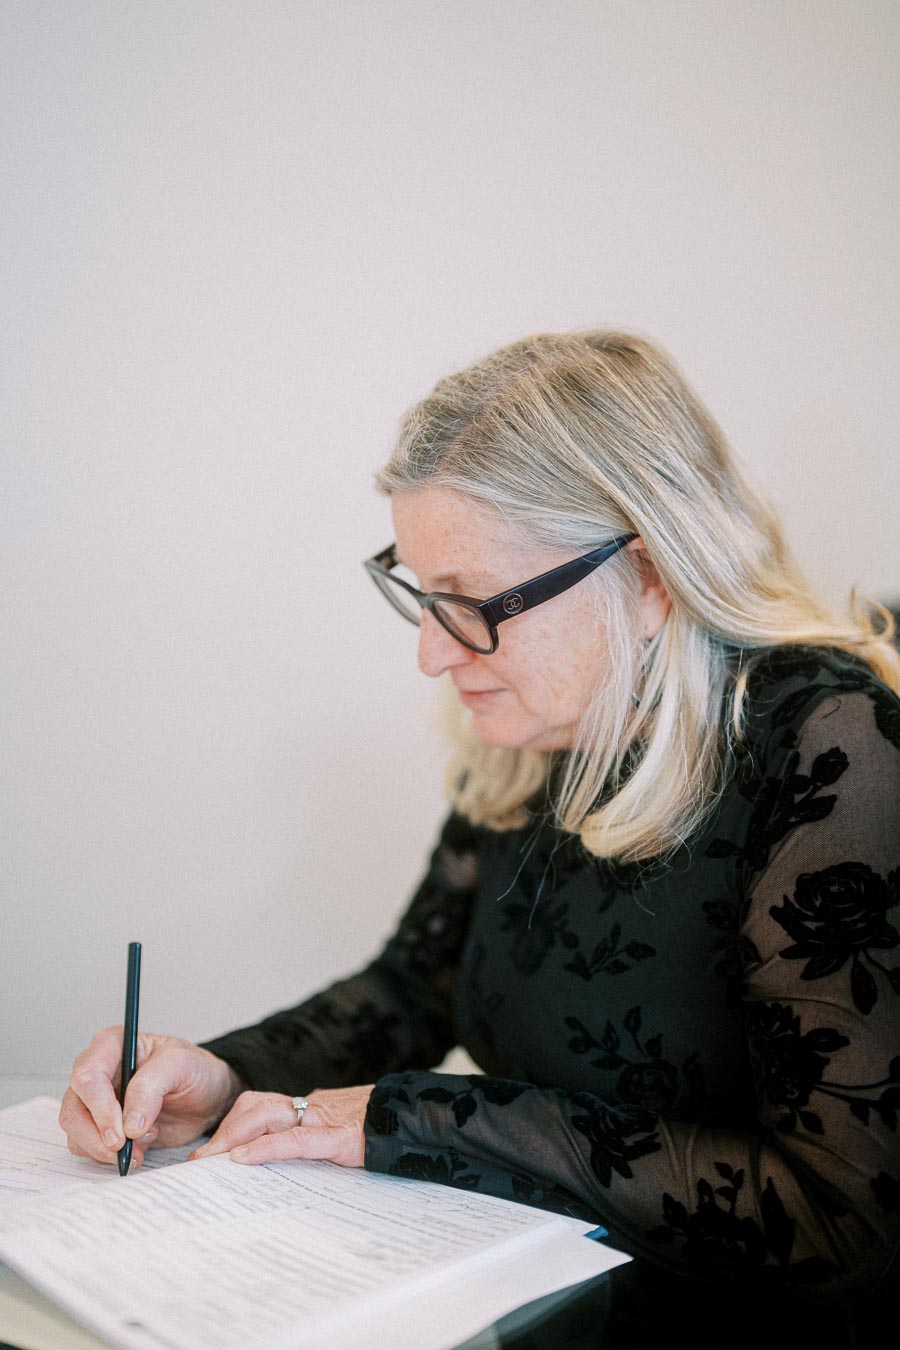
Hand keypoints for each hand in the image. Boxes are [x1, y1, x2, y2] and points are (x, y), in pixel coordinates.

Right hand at [59, 1026, 242, 1168]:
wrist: (207, 1097)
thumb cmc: (195, 1070)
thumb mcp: (182, 1065)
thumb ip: (152, 1087)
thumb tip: (129, 1123)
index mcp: (112, 1045)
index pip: (88, 1075)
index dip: (99, 1106)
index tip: (121, 1132)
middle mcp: (99, 1072)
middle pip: (74, 1108)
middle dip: (98, 1135)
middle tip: (125, 1149)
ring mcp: (96, 1102)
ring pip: (76, 1132)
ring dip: (106, 1148)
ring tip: (144, 1142)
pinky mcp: (102, 1127)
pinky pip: (88, 1148)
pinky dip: (110, 1156)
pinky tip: (140, 1147)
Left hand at [189, 1085, 372, 1168]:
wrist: (417, 1119)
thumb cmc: (380, 1130)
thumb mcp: (338, 1133)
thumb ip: (312, 1136)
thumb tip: (281, 1153)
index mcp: (310, 1106)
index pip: (259, 1106)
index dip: (232, 1124)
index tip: (208, 1151)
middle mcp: (312, 1106)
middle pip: (255, 1106)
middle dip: (224, 1132)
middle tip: (200, 1163)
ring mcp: (324, 1117)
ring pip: (267, 1116)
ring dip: (233, 1138)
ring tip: (212, 1163)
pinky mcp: (339, 1136)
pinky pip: (295, 1139)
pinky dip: (265, 1147)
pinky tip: (243, 1159)